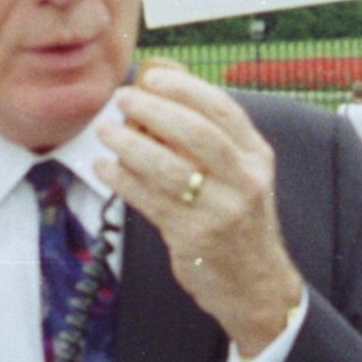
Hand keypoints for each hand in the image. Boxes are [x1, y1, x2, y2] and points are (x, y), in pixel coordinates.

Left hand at [95, 66, 306, 355]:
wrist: (256, 285)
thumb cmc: (238, 220)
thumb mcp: (241, 175)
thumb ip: (211, 139)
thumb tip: (162, 91)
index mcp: (257, 156)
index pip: (223, 110)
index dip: (185, 88)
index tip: (152, 77)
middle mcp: (245, 180)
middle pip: (196, 133)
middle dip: (154, 110)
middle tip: (122, 98)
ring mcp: (221, 210)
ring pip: (168, 167)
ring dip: (130, 145)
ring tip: (105, 132)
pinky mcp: (194, 237)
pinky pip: (149, 200)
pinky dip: (122, 180)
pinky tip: (104, 167)